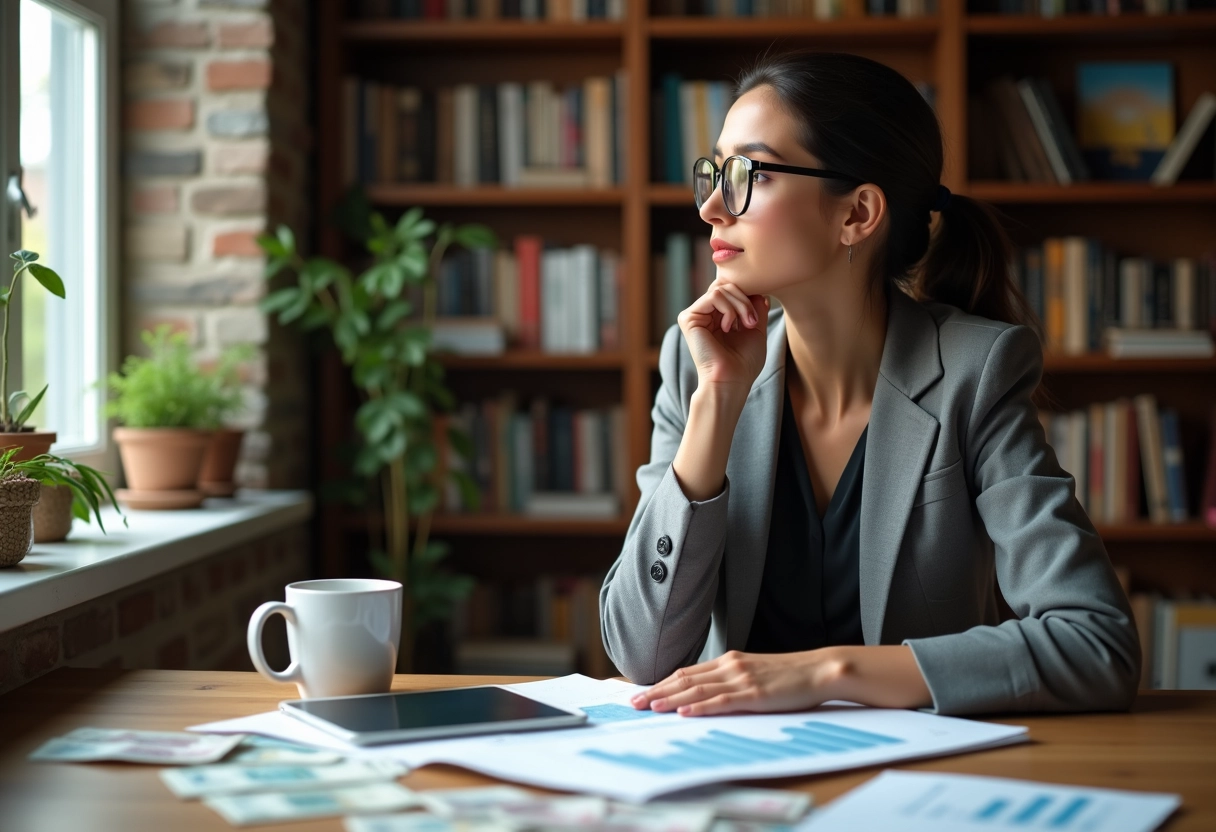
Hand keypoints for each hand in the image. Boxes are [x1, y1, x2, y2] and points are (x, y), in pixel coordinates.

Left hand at [629, 646, 933, 715]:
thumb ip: (728, 680)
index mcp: (728, 661)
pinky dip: (700, 707)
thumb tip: (703, 694)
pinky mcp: (755, 694)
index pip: (686, 672)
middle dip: (656, 691)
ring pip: (697, 690)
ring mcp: (742, 679)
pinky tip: (684, 712)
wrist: (820, 669)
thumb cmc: (788, 675)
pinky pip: (722, 702)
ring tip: (649, 707)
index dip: (661, 682)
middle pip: (684, 680)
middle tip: (633, 703)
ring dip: (670, 699)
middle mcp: (730, 666)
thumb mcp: (753, 673)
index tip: (640, 692)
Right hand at [677, 278, 768, 391]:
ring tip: (746, 324)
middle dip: (745, 300)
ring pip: (721, 289)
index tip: (758, 316)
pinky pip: (714, 296)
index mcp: (717, 317)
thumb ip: (756, 308)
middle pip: (726, 286)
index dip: (747, 297)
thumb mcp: (755, 329)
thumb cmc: (744, 362)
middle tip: (753, 321)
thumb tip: (758, 291)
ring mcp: (695, 316)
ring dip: (740, 305)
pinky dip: (728, 309)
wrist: (731, 380)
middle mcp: (704, 315)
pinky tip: (729, 327)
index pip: (731, 291)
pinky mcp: (688, 318)